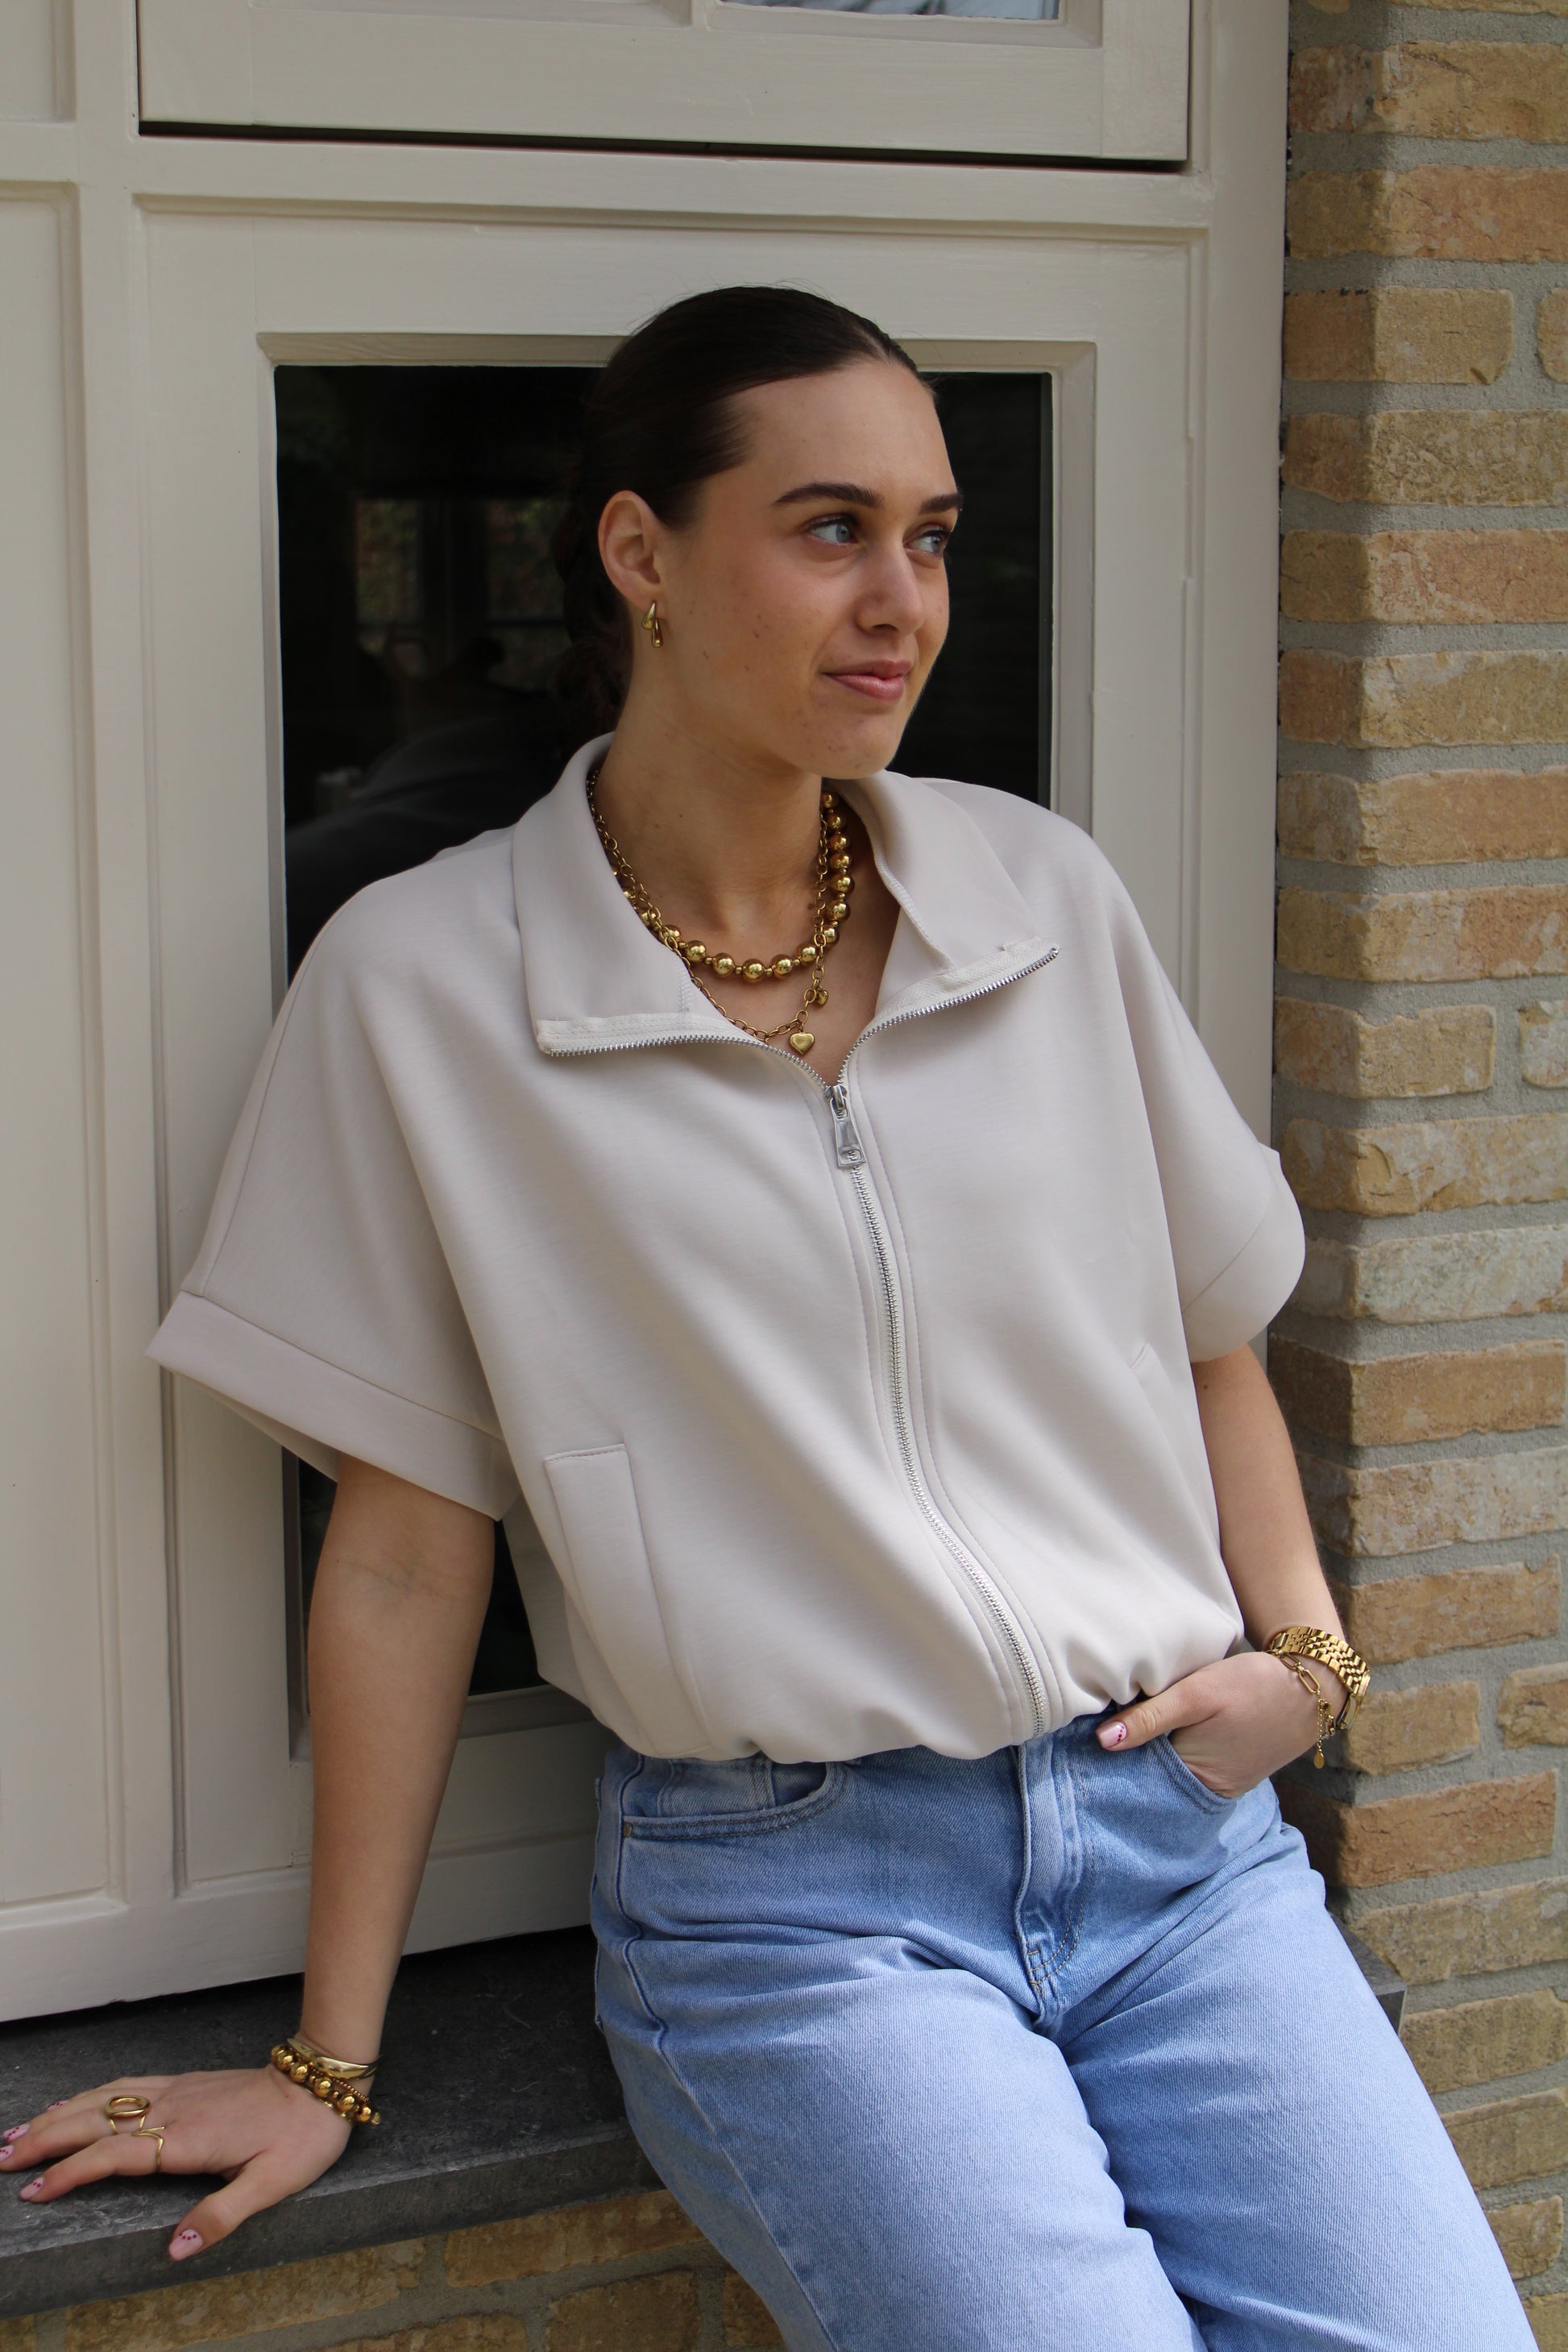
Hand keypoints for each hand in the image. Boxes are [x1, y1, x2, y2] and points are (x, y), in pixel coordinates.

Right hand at [0, 2067, 353, 2259]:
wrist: (322, 2082)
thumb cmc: (301, 2137)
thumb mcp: (271, 2185)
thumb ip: (220, 2216)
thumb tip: (173, 2250)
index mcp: (188, 2139)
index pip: (114, 2154)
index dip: (71, 2172)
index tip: (33, 2190)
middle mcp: (175, 2109)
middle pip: (96, 2120)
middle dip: (46, 2138)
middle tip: (2, 2157)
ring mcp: (177, 2091)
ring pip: (105, 2099)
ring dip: (59, 2114)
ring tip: (19, 2132)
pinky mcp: (184, 2083)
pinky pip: (126, 2085)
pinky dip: (90, 2095)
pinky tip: (73, 2103)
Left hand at [1095, 1649, 1347, 1797]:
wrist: (1311, 1686)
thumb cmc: (1252, 1686)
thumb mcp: (1196, 1695)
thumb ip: (1149, 1718)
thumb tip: (1102, 1742)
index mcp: (1196, 1780)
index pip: (1138, 1780)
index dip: (1111, 1764)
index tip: (1081, 1747)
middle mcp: (1207, 1791)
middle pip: (1153, 1780)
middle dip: (1128, 1761)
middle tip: (1092, 1736)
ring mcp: (1221, 1783)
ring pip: (1171, 1772)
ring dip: (1150, 1755)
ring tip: (1120, 1731)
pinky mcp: (1231, 1770)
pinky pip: (1191, 1766)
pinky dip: (1173, 1752)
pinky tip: (1158, 1733)